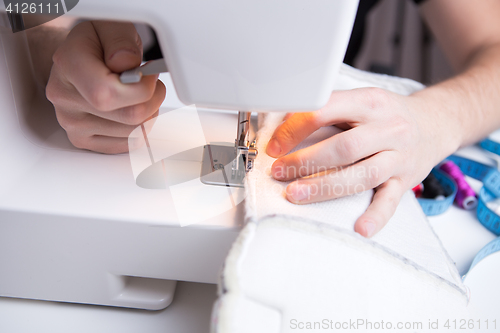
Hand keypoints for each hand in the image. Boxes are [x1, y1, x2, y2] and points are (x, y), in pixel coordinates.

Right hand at [46, 21, 165, 153]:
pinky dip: (139, 129)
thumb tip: (126, 64)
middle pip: (128, 117)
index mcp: (67, 66)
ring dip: (148, 114)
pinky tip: (132, 110)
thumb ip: (121, 42)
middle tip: (151, 84)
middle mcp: (64, 97)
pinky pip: (127, 145)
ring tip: (140, 95)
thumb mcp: (113, 27)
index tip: (148, 75)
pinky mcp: (83, 140)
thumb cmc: (100, 43)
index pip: (107, 94)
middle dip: (152, 100)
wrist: (85, 56)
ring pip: (132, 133)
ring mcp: (72, 123)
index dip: (141, 89)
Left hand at [266, 88, 458, 237]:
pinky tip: (360, 228)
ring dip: (324, 187)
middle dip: (305, 161)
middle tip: (278, 172)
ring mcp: (399, 157)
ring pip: (361, 175)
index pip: (325, 111)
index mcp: (370, 102)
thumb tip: (284, 126)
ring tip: (295, 194)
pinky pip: (391, 201)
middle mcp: (388, 129)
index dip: (295, 129)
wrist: (434, 122)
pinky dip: (376, 216)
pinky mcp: (405, 180)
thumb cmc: (387, 114)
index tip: (275, 146)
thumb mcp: (361, 100)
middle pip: (343, 147)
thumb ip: (329, 110)